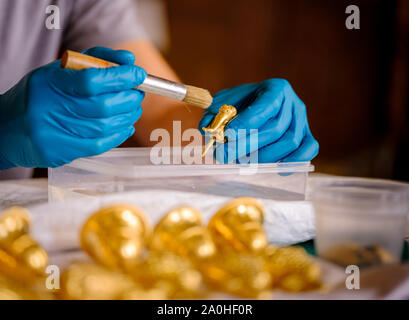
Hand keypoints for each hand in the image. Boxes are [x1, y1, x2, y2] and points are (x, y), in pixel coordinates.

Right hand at [0, 47, 145, 168]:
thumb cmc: (38, 95)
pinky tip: (125, 126)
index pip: (92, 79)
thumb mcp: (58, 70)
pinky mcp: (59, 152)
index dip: (120, 77)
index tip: (138, 74)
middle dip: (129, 98)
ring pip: (104, 126)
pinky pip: (98, 145)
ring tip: (133, 109)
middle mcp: (50, 108)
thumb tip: (128, 59)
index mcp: (50, 82)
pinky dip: (118, 135)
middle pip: (102, 106)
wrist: (6, 128)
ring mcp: (54, 133)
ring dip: (127, 116)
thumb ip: (94, 60)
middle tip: (138, 94)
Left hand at [199, 79, 318, 162]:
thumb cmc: (240, 105)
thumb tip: (208, 130)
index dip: (248, 122)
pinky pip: (308, 149)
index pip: (265, 106)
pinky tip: (277, 169)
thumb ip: (214, 115)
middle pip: (275, 129)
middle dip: (248, 145)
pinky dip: (294, 161)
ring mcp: (302, 121)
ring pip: (289, 142)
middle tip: (225, 155)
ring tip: (241, 161)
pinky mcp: (307, 136)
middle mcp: (293, 103)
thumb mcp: (223, 103)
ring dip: (264, 156)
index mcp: (275, 89)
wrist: (257, 107)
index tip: (229, 134)